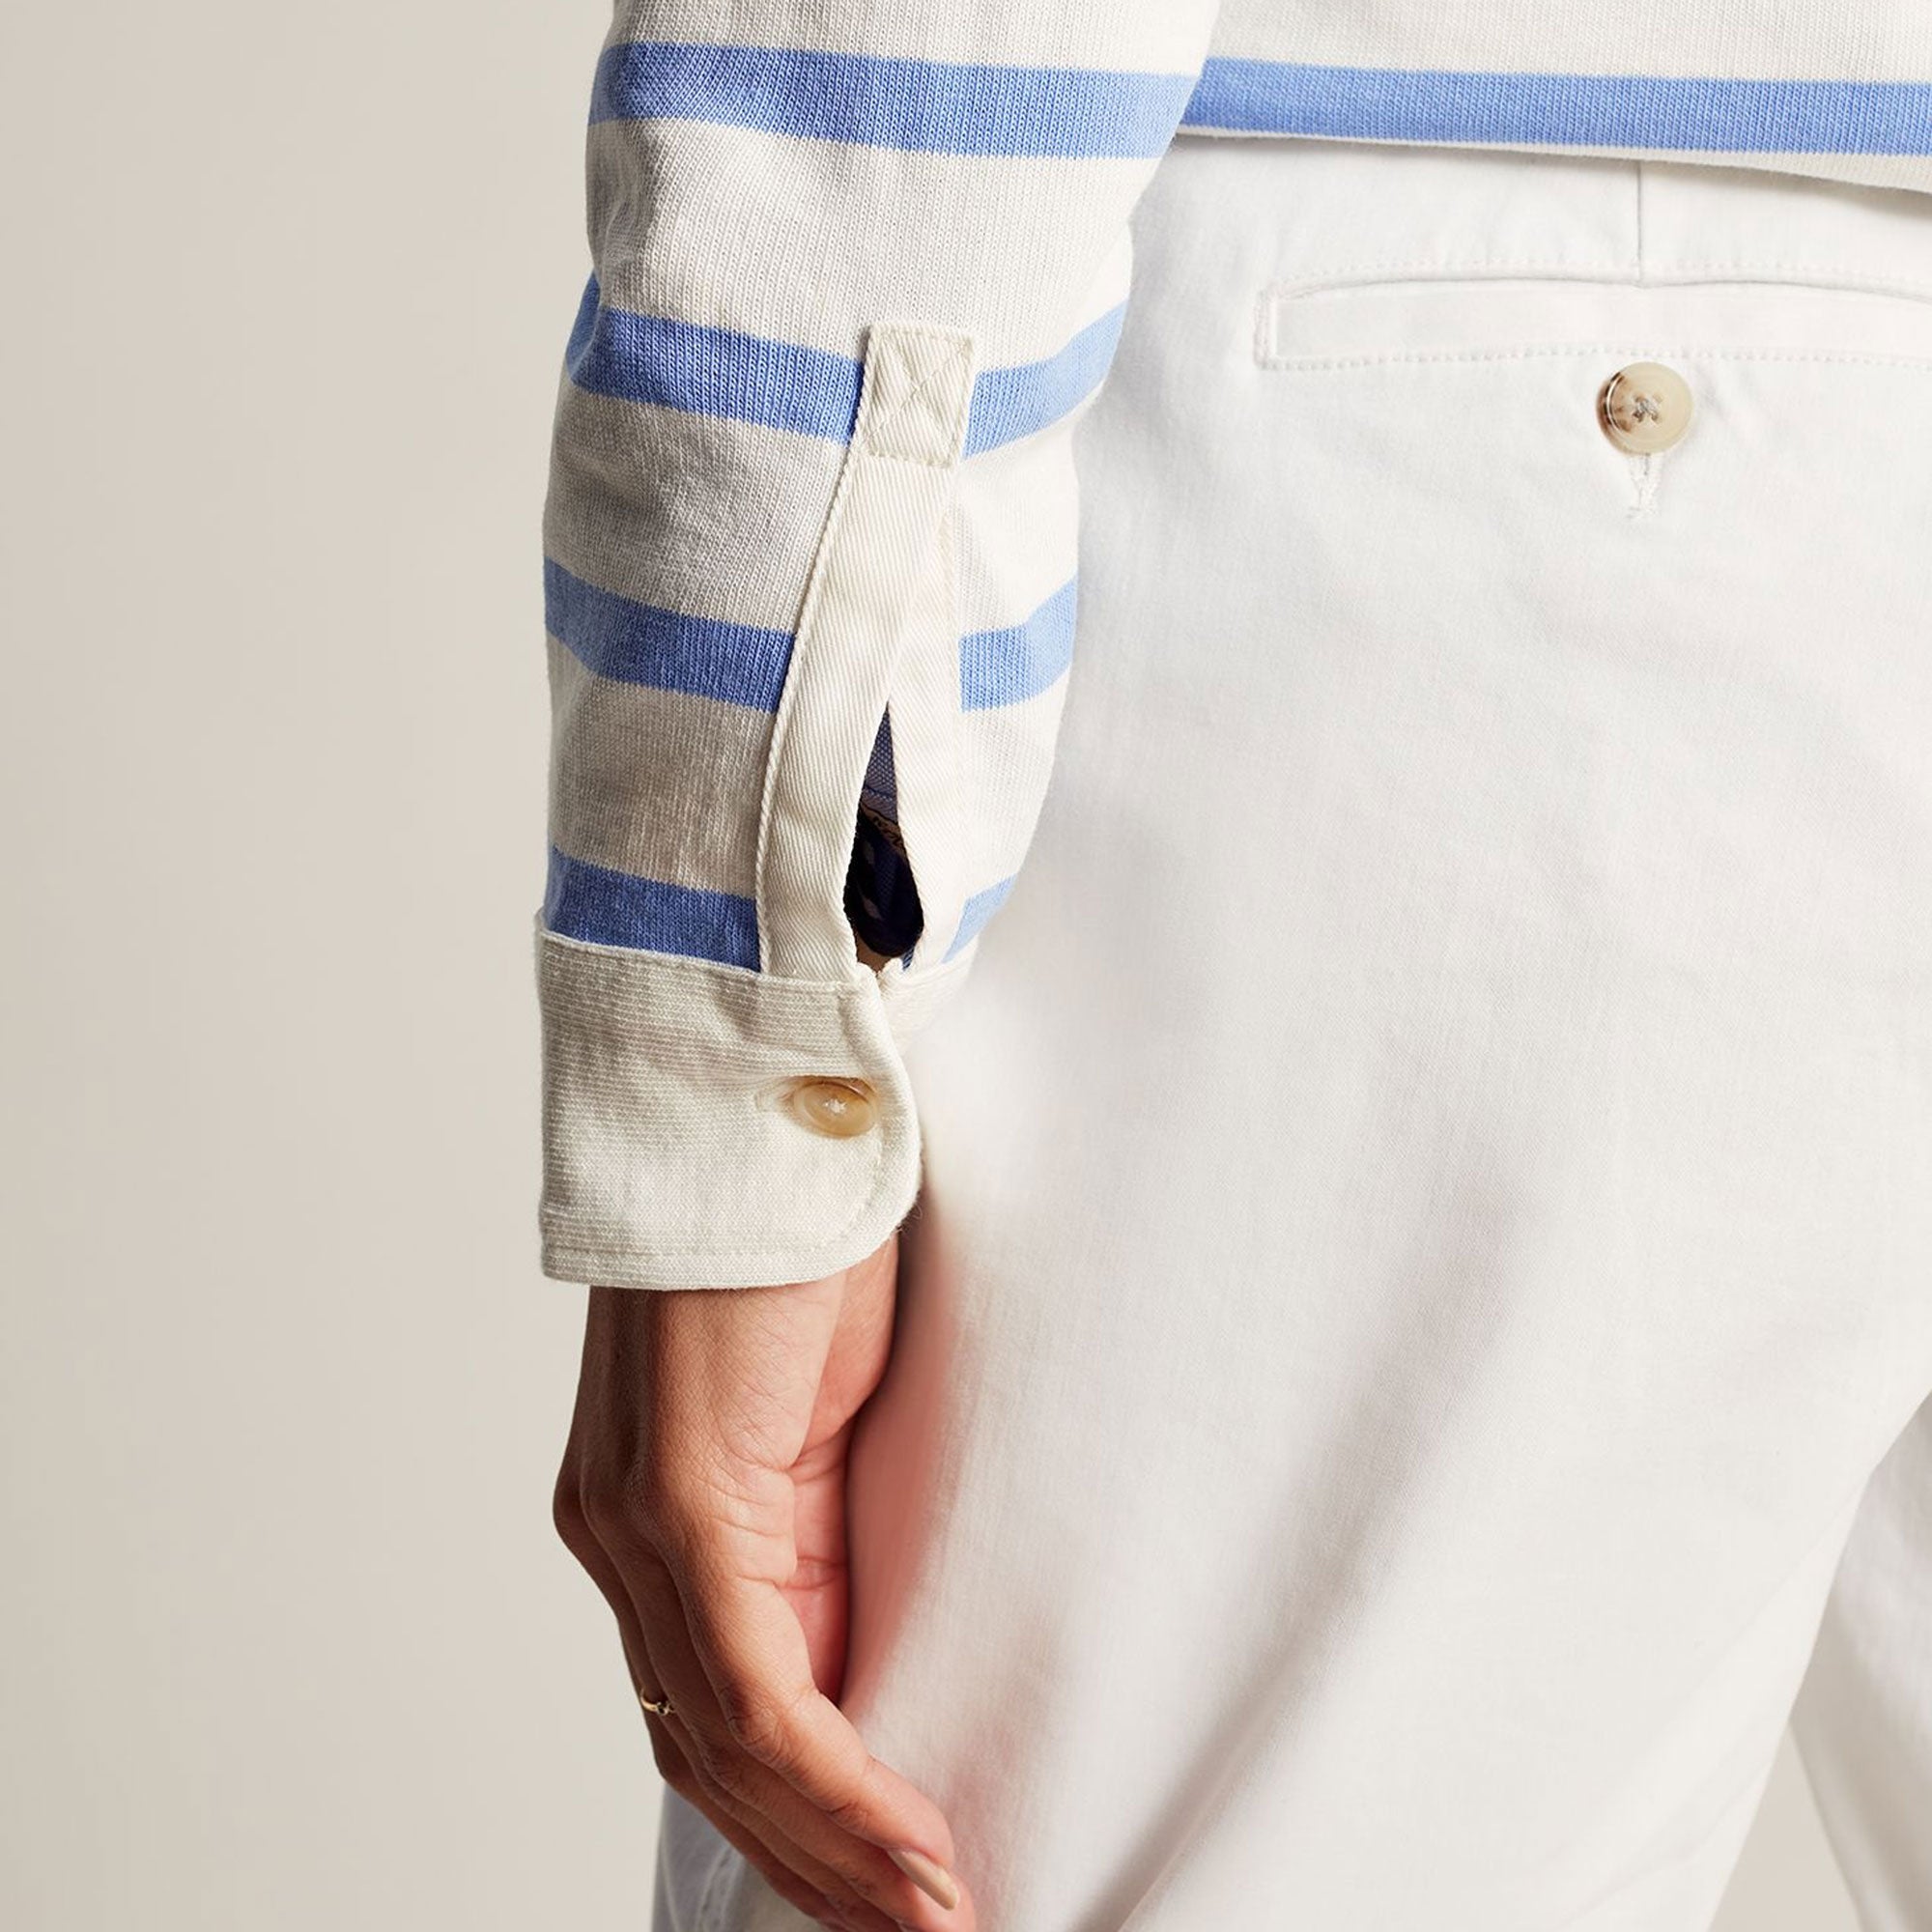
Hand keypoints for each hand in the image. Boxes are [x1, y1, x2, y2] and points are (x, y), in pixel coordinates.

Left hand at [553, 1235, 972, 1931]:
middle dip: (819, 1863)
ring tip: (934, 1912)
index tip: (894, 1881)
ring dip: (839, 1847)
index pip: (713, 1714)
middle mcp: (622, 1539)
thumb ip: (826, 1525)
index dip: (802, 1817)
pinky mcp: (680, 1494)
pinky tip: (908, 1838)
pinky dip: (833, 1778)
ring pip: (725, 1744)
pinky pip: (752, 1684)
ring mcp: (638, 1523)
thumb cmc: (805, 1249)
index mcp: (656, 1523)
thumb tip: (882, 1634)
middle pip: (708, 1756)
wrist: (762, 1119)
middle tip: (923, 1929)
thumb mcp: (823, 1418)